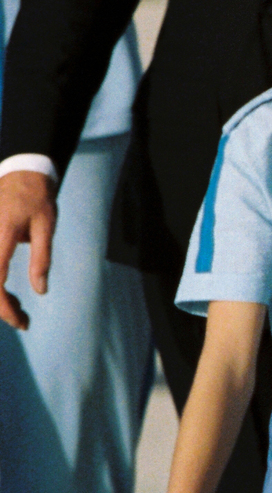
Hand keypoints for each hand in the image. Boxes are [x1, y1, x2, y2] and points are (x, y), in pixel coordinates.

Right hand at [0, 169, 58, 329]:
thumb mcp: (46, 225)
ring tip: (17, 307)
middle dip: (0, 308)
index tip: (20, 321)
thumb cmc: (37, 198)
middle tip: (22, 320)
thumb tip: (41, 290)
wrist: (20, 172)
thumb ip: (41, 258)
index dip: (4, 307)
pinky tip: (7, 294)